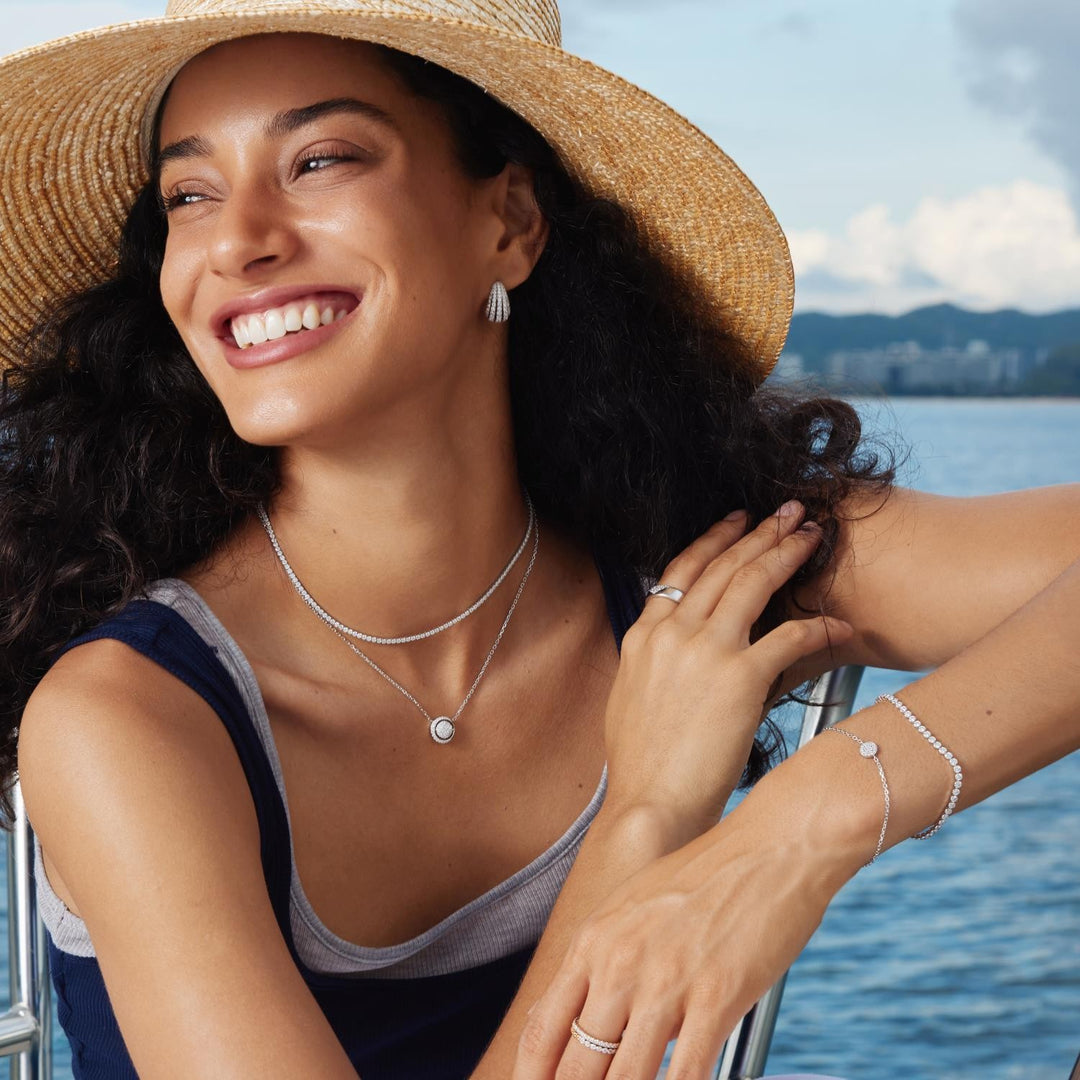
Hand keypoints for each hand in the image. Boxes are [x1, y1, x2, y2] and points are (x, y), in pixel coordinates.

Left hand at [512, 776, 844, 1079]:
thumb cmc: (705, 877)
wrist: (769, 845)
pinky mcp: (716, 997)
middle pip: (576, 1066)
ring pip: (626, 1079)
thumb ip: (606, 963)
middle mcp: (619, 963)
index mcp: (594, 941)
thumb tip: (591, 1023)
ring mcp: (666, 982)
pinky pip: (687, 1074)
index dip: (529, 1076)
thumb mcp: (633, 908)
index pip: (541, 1029)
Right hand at [602, 501, 852, 831]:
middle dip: (759, 533)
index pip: (682, 569)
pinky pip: (788, 637)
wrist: (650, 804)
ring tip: (812, 535)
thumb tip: (670, 652)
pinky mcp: (740, 678)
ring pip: (752, 583)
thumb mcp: (631, 698)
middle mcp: (672, 632)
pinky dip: (817, 627)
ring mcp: (705, 651)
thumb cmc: (644, 765)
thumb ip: (654, 663)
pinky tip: (839, 623)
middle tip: (789, 511)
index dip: (714, 539)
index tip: (738, 520)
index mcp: (644, 634)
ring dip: (786, 553)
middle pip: (722, 566)